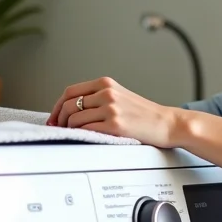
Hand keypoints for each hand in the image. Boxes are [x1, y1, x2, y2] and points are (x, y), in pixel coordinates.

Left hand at [47, 76, 183, 145]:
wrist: (167, 123)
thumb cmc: (144, 114)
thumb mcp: (120, 96)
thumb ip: (98, 97)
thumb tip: (70, 109)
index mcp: (106, 84)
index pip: (70, 92)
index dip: (57, 106)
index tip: (54, 117)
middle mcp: (107, 93)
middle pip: (68, 105)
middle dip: (59, 119)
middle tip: (59, 129)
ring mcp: (111, 109)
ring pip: (74, 119)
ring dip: (69, 129)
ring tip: (73, 135)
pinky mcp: (114, 125)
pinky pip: (86, 130)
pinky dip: (80, 135)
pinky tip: (84, 138)